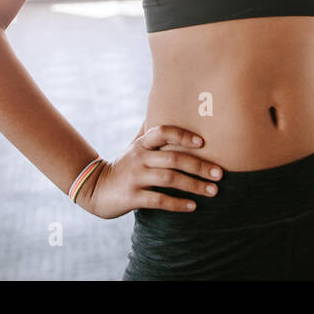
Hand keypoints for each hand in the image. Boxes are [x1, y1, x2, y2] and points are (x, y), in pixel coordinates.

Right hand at [74, 125, 222, 219]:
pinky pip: (159, 200)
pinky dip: (178, 204)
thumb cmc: (123, 166)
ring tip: (213, 191)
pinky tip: (192, 207)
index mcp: (142, 145)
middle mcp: (139, 158)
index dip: (183, 135)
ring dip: (194, 185)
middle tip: (220, 173)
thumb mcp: (134, 147)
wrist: (93, 188)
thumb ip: (149, 133)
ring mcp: (135, 177)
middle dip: (199, 166)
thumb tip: (164, 107)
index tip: (203, 142)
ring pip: (169, 179)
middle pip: (173, 158)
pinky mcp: (132, 197)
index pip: (163, 132)